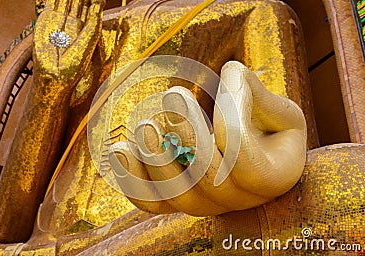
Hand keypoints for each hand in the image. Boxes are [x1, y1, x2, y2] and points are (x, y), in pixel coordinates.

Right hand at [33, 0, 103, 88]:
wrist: (54, 75)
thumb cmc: (72, 66)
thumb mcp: (88, 43)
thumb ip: (93, 24)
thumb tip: (98, 4)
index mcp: (84, 30)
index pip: (90, 9)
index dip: (94, 2)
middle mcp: (71, 24)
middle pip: (78, 2)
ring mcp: (59, 21)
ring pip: (65, 1)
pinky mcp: (46, 20)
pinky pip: (51, 3)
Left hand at [108, 61, 306, 215]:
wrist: (253, 155)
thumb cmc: (266, 130)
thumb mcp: (278, 110)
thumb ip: (254, 94)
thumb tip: (228, 74)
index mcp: (271, 179)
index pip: (245, 158)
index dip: (229, 120)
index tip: (224, 82)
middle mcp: (236, 201)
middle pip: (207, 180)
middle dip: (187, 137)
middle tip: (174, 96)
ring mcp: (203, 206)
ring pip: (175, 195)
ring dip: (156, 160)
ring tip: (145, 125)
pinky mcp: (174, 202)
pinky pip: (150, 201)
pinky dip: (132, 179)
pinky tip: (121, 149)